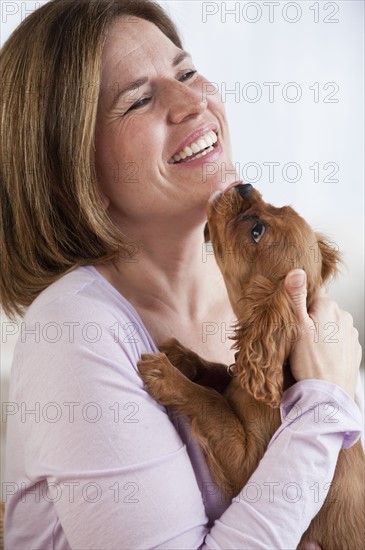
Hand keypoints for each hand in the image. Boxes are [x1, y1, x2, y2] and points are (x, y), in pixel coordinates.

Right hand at [284, 269, 361, 397]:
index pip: (311, 295)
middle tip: (298, 338)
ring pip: (330, 326)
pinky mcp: (354, 350)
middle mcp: (344, 316)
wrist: (328, 394)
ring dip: (321, 334)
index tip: (292, 321)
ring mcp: (351, 334)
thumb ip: (296, 297)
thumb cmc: (309, 361)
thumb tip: (297, 271)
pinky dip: (330, 347)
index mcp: (329, 307)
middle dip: (310, 321)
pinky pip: (338, 342)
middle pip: (321, 311)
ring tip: (309, 351)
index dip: (299, 307)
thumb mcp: (296, 326)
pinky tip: (320, 358)